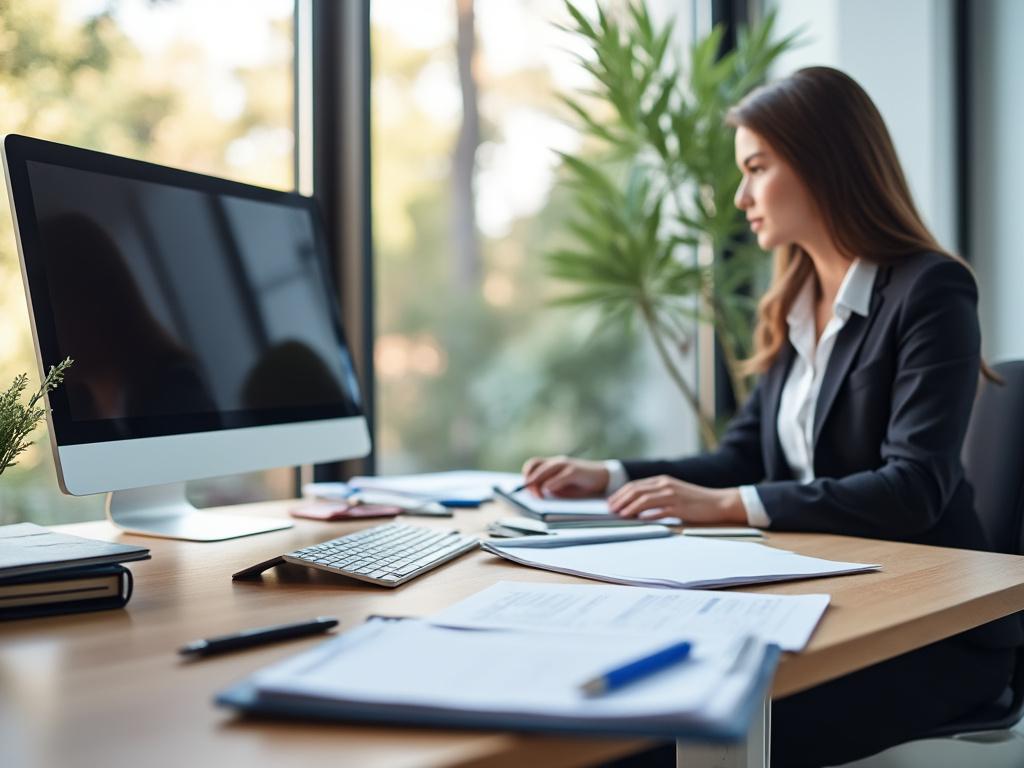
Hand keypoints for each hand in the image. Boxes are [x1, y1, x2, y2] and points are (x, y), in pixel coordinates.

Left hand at [520, 456, 608, 497]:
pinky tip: (549, 489)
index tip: (524, 487)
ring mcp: (567, 465)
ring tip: (537, 493)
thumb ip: (549, 487)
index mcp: (552, 464)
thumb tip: (535, 493)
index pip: (533, 465)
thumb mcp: (561, 487)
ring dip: (538, 481)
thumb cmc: (580, 484)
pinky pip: (561, 476)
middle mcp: (558, 462)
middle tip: (529, 493)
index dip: (526, 475)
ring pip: (547, 469)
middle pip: (537, 466)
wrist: (602, 478)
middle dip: (530, 481)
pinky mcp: (576, 471)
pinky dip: (553, 483)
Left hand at [608, 475, 746, 523]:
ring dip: (629, 508)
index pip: (635, 486)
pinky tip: (639, 520)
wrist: (718, 502)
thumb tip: (637, 508)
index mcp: (662, 480)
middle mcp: (665, 485)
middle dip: (620, 500)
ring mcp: (673, 495)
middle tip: (610, 510)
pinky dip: (647, 515)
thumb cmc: (695, 501)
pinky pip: (659, 511)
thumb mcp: (673, 493)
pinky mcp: (680, 507)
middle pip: (636, 491)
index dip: (620, 494)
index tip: (611, 503)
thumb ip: (657, 496)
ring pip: (644, 499)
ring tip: (620, 515)